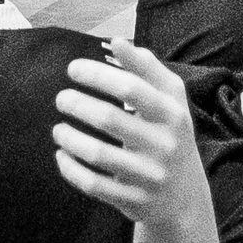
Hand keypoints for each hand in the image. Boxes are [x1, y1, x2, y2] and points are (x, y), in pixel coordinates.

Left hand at [52, 42, 209, 226]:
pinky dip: (71, 169)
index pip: (131, 87)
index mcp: (173, 114)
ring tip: (58, 129)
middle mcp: (164, 145)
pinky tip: (61, 155)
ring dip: (69, 138)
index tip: (73, 69)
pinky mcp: (134, 200)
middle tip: (61, 98)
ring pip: (99, 154)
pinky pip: (94, 184)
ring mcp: (150, 176)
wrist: (185, 196)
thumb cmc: (170, 134)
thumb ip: (147, 68)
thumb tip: (118, 41)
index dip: (98, 74)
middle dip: (77, 104)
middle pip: (110, 119)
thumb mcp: (171, 101)